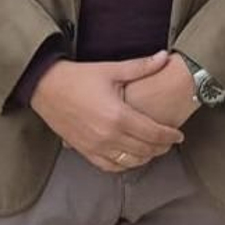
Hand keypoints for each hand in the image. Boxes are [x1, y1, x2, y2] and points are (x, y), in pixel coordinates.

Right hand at [30, 52, 183, 172]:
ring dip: (145, 158)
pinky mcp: (84, 151)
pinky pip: (110, 166)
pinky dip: (124, 165)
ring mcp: (95, 146)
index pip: (153, 133)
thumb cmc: (78, 77)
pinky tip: (130, 158)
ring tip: (153, 149)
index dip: (170, 136)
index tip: (179, 135)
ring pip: (130, 162)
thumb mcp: (111, 70)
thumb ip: (141, 67)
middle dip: (161, 147)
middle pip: (145, 150)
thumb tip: (164, 57)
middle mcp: (108, 136)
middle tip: (169, 142)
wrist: (45, 87)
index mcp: (118, 116)